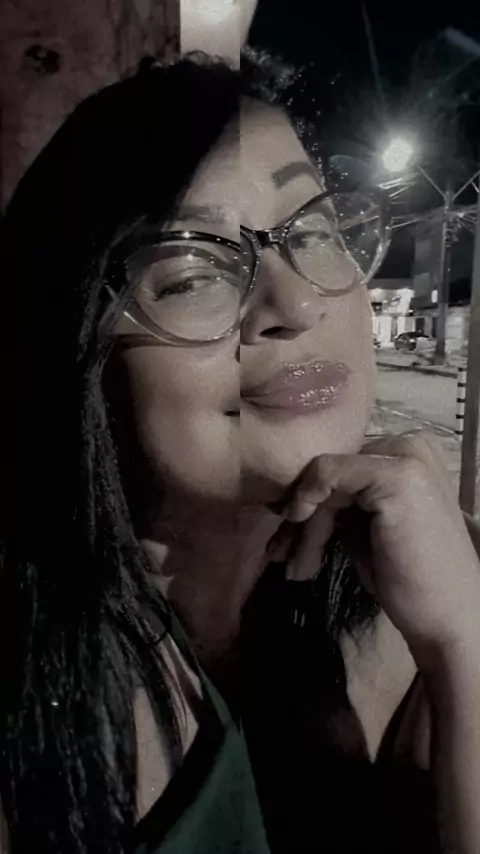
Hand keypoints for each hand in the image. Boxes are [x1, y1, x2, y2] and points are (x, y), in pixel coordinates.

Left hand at [283, 432, 479, 658]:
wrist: (448, 618)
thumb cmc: (409, 578)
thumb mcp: (366, 527)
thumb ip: (341, 502)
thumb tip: (290, 496)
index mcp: (409, 452)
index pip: (342, 464)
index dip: (310, 499)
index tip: (289, 539)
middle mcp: (411, 444)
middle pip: (331, 468)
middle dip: (303, 516)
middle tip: (284, 556)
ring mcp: (407, 457)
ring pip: (325, 475)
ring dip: (303, 526)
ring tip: (296, 567)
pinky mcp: (396, 476)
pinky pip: (328, 472)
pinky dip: (308, 501)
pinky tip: (303, 538)